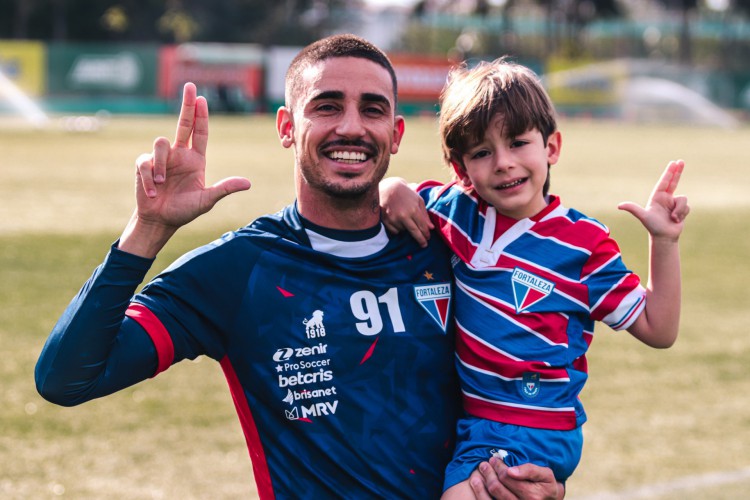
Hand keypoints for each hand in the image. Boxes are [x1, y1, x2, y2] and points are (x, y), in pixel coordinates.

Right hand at [134, 82, 250, 230]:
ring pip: (160, 144)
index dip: (201, 116)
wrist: (160, 220)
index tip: (202, 99)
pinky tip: (152, 192)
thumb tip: (248, 183)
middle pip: (183, 123)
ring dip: (162, 165)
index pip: (200, 133)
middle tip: (190, 86)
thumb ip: (224, 189)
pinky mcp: (145, 165)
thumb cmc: (184, 210)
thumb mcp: (206, 200)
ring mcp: (161, 158)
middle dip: (186, 104)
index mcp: (195, 159)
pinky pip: (146, 163)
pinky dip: (149, 179)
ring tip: (163, 184)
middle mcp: (179, 154)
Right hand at [379, 177, 432, 246]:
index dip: (426, 234)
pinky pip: (395, 231)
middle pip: (414, 233)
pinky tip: (398, 222)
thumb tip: (431, 228)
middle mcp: (403, 216)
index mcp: (413, 210)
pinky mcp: (386, 221)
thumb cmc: (406, 194)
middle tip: (424, 245)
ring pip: (404, 232)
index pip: (422, 226)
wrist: (388, 188)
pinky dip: (398, 229)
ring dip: (407, 230)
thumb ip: (425, 215)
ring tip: (406, 221)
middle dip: (421, 240)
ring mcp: (393, 219)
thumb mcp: (418, 201)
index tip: (428, 238)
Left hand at [469, 457, 562, 499]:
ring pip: (491, 497)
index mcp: (531, 495)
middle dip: (489, 473)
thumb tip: (511, 470)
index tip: (494, 460)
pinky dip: (480, 493)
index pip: (507, 478)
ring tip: (481, 471)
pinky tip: (476, 483)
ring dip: (482, 483)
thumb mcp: (545, 474)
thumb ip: (530, 470)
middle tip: (485, 464)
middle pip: (497, 488)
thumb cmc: (546, 485)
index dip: (498, 467)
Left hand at [618, 160, 688, 241]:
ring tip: (673, 218)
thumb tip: (619, 206)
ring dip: (679, 210)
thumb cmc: (653, 226)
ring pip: (683, 199)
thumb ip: (633, 209)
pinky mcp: (682, 209)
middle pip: (673, 182)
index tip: (673, 163)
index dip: (668, 172)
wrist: (664, 237)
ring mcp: (674, 203)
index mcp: (657, 197)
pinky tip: (677, 220)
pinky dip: (682, 214)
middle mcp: (666, 198)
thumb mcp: (643, 216)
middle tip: (681, 161)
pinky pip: (687, 206)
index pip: (664, 182)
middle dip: (677, 172)